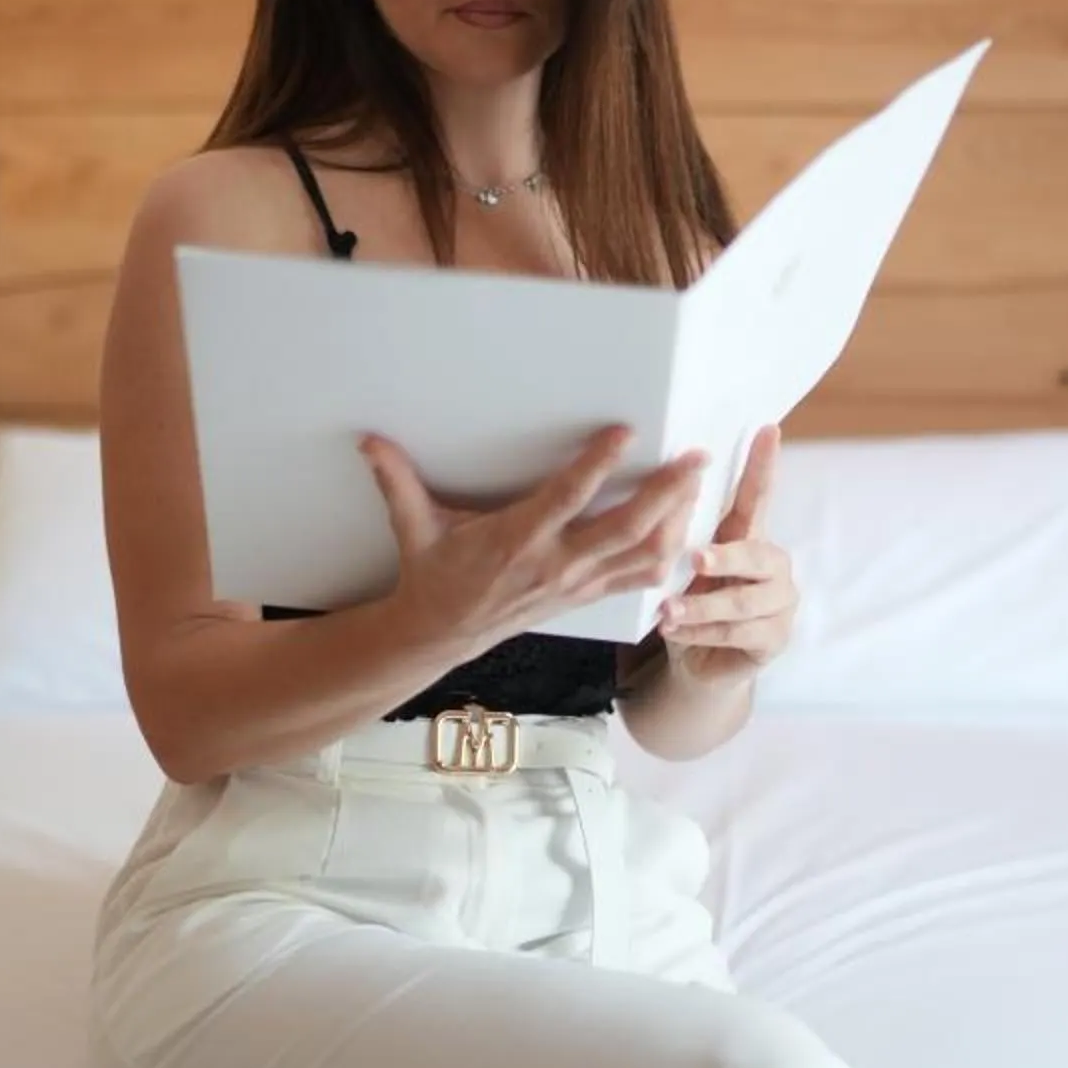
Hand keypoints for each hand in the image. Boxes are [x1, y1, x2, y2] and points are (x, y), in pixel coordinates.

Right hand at [357, 423, 706, 665]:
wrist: (441, 636)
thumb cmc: (432, 576)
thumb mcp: (414, 529)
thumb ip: (398, 483)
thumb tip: (370, 441)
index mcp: (518, 541)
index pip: (567, 498)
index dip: (597, 464)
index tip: (625, 430)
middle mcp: (556, 564)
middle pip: (626, 529)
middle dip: (667, 493)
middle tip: (694, 456)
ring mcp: (577, 585)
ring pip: (643, 557)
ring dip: (677, 523)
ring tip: (697, 485)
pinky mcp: (586, 597)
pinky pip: (637, 579)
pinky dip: (667, 556)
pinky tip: (685, 529)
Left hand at [654, 424, 796, 686]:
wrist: (697, 661)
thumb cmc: (690, 601)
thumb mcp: (681, 566)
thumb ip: (683, 535)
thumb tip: (660, 491)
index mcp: (750, 537)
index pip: (758, 498)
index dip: (763, 466)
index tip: (767, 429)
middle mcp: (773, 565)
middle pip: (758, 553)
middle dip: (727, 556)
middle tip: (696, 558)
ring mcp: (780, 603)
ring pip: (744, 602)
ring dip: (703, 606)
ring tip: (667, 611)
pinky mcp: (775, 638)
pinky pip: (737, 635)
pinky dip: (702, 633)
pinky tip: (676, 631)